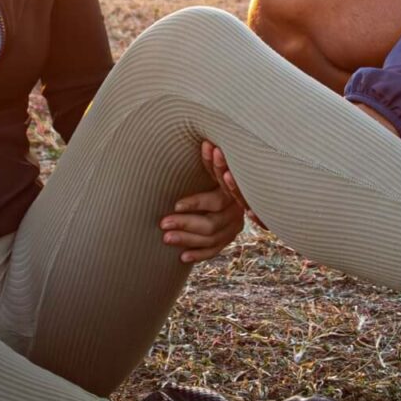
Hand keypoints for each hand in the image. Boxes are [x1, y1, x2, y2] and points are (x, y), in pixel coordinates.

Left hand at [160, 140, 247, 262]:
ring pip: (212, 239)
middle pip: (211, 224)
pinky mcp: (229, 237)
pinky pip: (215, 250)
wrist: (233, 185)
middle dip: (185, 224)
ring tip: (166, 238)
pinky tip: (182, 258)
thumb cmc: (217, 173)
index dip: (196, 204)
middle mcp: (237, 212)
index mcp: (234, 193)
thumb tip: (206, 143)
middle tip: (163, 223)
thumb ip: (210, 160)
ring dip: (187, 240)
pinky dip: (199, 254)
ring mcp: (234, 227)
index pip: (215, 202)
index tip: (175, 205)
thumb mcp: (214, 168)